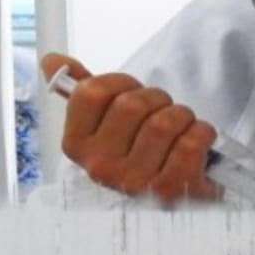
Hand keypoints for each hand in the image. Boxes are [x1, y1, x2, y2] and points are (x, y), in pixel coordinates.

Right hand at [41, 53, 223, 205]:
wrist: (182, 194)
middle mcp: (100, 168)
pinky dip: (203, 134)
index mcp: (77, 146)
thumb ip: (83, 90)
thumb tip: (52, 60)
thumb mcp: (109, 121)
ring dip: (183, 117)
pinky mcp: (172, 192)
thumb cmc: (145, 152)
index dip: (122, 83)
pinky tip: (199, 145)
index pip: (92, 92)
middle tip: (164, 115)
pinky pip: (191, 142)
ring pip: (164, 121)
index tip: (133, 94)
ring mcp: (135, 183)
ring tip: (182, 130)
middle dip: (158, 100)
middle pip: (131, 104)